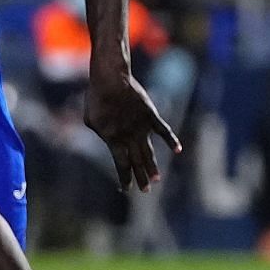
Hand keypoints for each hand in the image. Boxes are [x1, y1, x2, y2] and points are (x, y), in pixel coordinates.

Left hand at [84, 73, 180, 191]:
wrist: (111, 79)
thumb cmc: (97, 98)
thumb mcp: (91, 120)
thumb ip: (102, 134)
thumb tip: (110, 139)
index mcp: (113, 140)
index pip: (121, 165)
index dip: (125, 178)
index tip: (127, 188)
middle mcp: (129, 137)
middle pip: (137, 162)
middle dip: (141, 177)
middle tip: (145, 190)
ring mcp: (141, 127)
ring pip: (149, 151)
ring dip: (152, 166)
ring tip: (156, 179)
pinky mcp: (151, 116)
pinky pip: (164, 131)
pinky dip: (171, 140)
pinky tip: (178, 150)